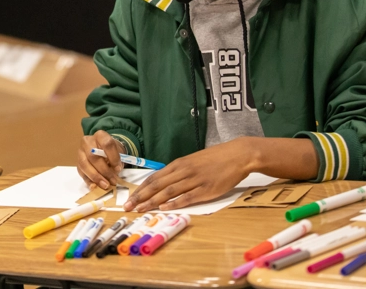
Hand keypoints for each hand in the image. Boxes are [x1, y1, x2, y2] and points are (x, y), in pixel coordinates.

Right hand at [76, 131, 123, 189]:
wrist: (104, 151)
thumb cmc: (112, 152)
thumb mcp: (118, 152)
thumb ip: (117, 161)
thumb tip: (115, 172)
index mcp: (100, 135)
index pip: (107, 144)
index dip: (113, 157)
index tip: (118, 168)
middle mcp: (87, 141)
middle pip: (93, 156)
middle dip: (104, 170)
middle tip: (113, 180)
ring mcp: (80, 152)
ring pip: (84, 164)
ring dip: (95, 177)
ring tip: (105, 185)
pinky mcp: (77, 163)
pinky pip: (81, 172)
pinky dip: (88, 181)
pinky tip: (95, 187)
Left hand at [124, 138, 253, 211]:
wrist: (237, 155)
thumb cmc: (215, 159)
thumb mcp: (192, 161)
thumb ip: (178, 171)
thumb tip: (163, 182)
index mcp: (178, 164)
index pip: (154, 177)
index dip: (140, 188)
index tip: (129, 197)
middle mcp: (183, 171)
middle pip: (157, 185)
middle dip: (140, 196)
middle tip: (128, 206)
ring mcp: (194, 180)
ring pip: (168, 191)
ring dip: (152, 201)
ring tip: (140, 209)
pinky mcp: (206, 189)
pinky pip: (187, 197)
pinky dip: (175, 203)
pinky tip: (164, 207)